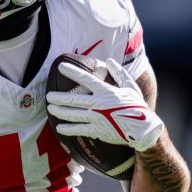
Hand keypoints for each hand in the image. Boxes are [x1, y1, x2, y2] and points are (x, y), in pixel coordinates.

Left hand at [46, 57, 163, 151]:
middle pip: (73, 100)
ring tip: (50, 108)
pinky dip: (68, 129)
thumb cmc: (137, 106)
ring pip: (73, 114)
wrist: (143, 129)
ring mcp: (97, 119)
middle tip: (48, 95)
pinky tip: (59, 127)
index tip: (61, 67)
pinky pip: (79, 129)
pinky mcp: (97, 131)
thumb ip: (119, 73)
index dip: (72, 72)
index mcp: (106, 92)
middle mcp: (99, 104)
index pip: (85, 79)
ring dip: (60, 111)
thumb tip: (108, 61)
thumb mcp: (130, 87)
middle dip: (58, 97)